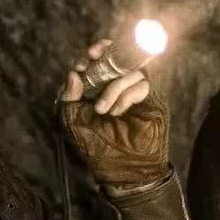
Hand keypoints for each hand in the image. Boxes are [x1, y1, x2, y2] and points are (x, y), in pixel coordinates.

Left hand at [58, 39, 168, 187]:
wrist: (123, 168)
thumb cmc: (97, 148)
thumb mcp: (74, 122)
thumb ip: (69, 98)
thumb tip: (73, 73)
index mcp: (95, 88)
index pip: (94, 60)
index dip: (88, 55)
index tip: (81, 64)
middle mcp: (115, 84)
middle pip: (115, 54)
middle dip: (103, 52)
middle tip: (93, 56)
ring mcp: (134, 89)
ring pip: (127, 70)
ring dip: (111, 89)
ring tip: (103, 111)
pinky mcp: (150, 97)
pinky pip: (141, 83)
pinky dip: (126, 96)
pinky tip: (117, 112)